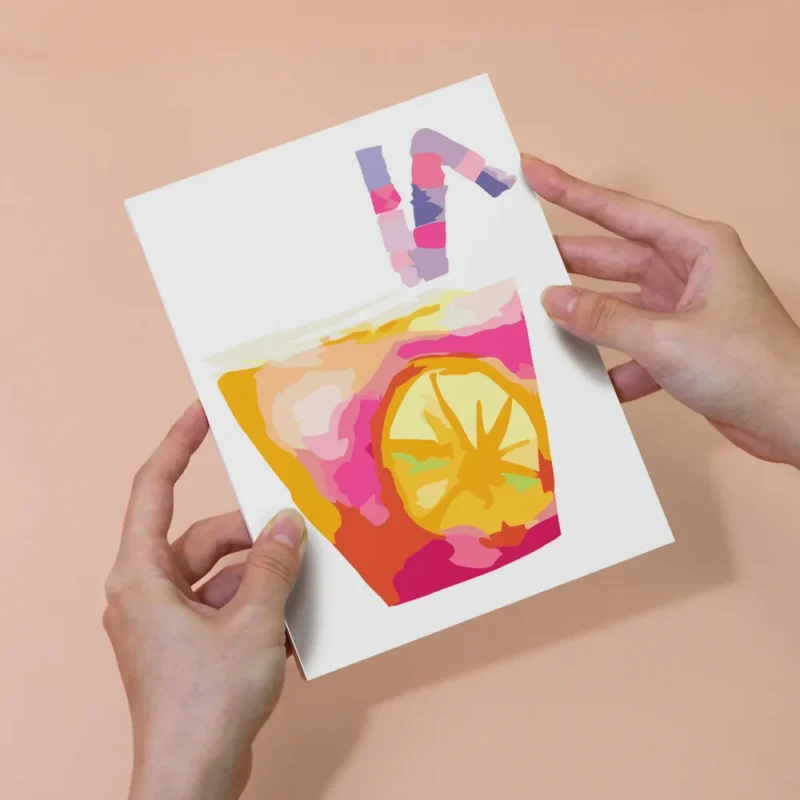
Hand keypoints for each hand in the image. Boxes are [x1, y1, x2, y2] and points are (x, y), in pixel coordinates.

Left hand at [103, 403, 306, 799]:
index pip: (154, 489)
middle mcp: (147, 593)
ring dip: (264, 580)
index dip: (177, 444)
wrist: (192, 781)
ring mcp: (166, 623)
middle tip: (298, 534)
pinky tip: (293, 630)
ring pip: (221, 576)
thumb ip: (272, 566)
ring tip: (304, 589)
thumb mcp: (252, 621)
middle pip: (204, 539)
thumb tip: (286, 524)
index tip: (201, 412)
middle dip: (252, 537)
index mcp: (142, 575)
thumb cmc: (205, 702)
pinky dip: (258, 612)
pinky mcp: (186, 648)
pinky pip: (226, 610)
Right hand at [522, 154, 799, 467]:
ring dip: (586, 319)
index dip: (572, 192)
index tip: (536, 174)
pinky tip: (589, 380)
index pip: (620, 213)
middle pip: (612, 259)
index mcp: (696, 247)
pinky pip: (632, 348)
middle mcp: (689, 273)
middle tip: (522, 255)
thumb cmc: (750, 366)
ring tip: (541, 320)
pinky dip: (611, 364)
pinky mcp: (681, 350)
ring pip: (618, 306)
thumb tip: (554, 300)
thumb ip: (604, 318)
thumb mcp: (666, 339)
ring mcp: (684, 312)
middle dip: (568, 260)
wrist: (793, 421)